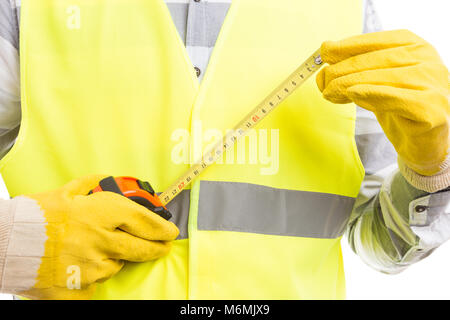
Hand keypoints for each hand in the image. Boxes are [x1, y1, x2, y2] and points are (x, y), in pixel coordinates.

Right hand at [6, 175, 178, 299]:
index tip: (171, 231)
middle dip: (156, 248)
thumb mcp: (67, 190)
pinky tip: (80, 265)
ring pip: (116, 266)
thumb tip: (110, 180)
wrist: (5, 243)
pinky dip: (93, 275)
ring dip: (114, 259)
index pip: (144, 222)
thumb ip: (94, 184)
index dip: (162, 228)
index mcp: (101, 214)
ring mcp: (90, 268)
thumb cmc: (36, 214)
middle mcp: (101, 242)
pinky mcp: (78, 289)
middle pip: (142, 249)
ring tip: (94, 250)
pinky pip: (96, 284)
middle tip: (162, 247)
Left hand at [317, 30, 448, 175]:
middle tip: (322, 81)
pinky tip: (352, 94)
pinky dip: (371, 94)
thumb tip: (325, 59)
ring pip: (382, 78)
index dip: (348, 46)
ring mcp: (432, 83)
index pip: (377, 41)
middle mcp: (427, 60)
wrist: (423, 143)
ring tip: (328, 92)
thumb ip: (357, 71)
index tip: (324, 53)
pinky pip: (395, 98)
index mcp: (415, 47)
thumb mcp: (375, 84)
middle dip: (343, 69)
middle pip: (376, 60)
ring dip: (348, 84)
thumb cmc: (398, 110)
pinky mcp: (430, 109)